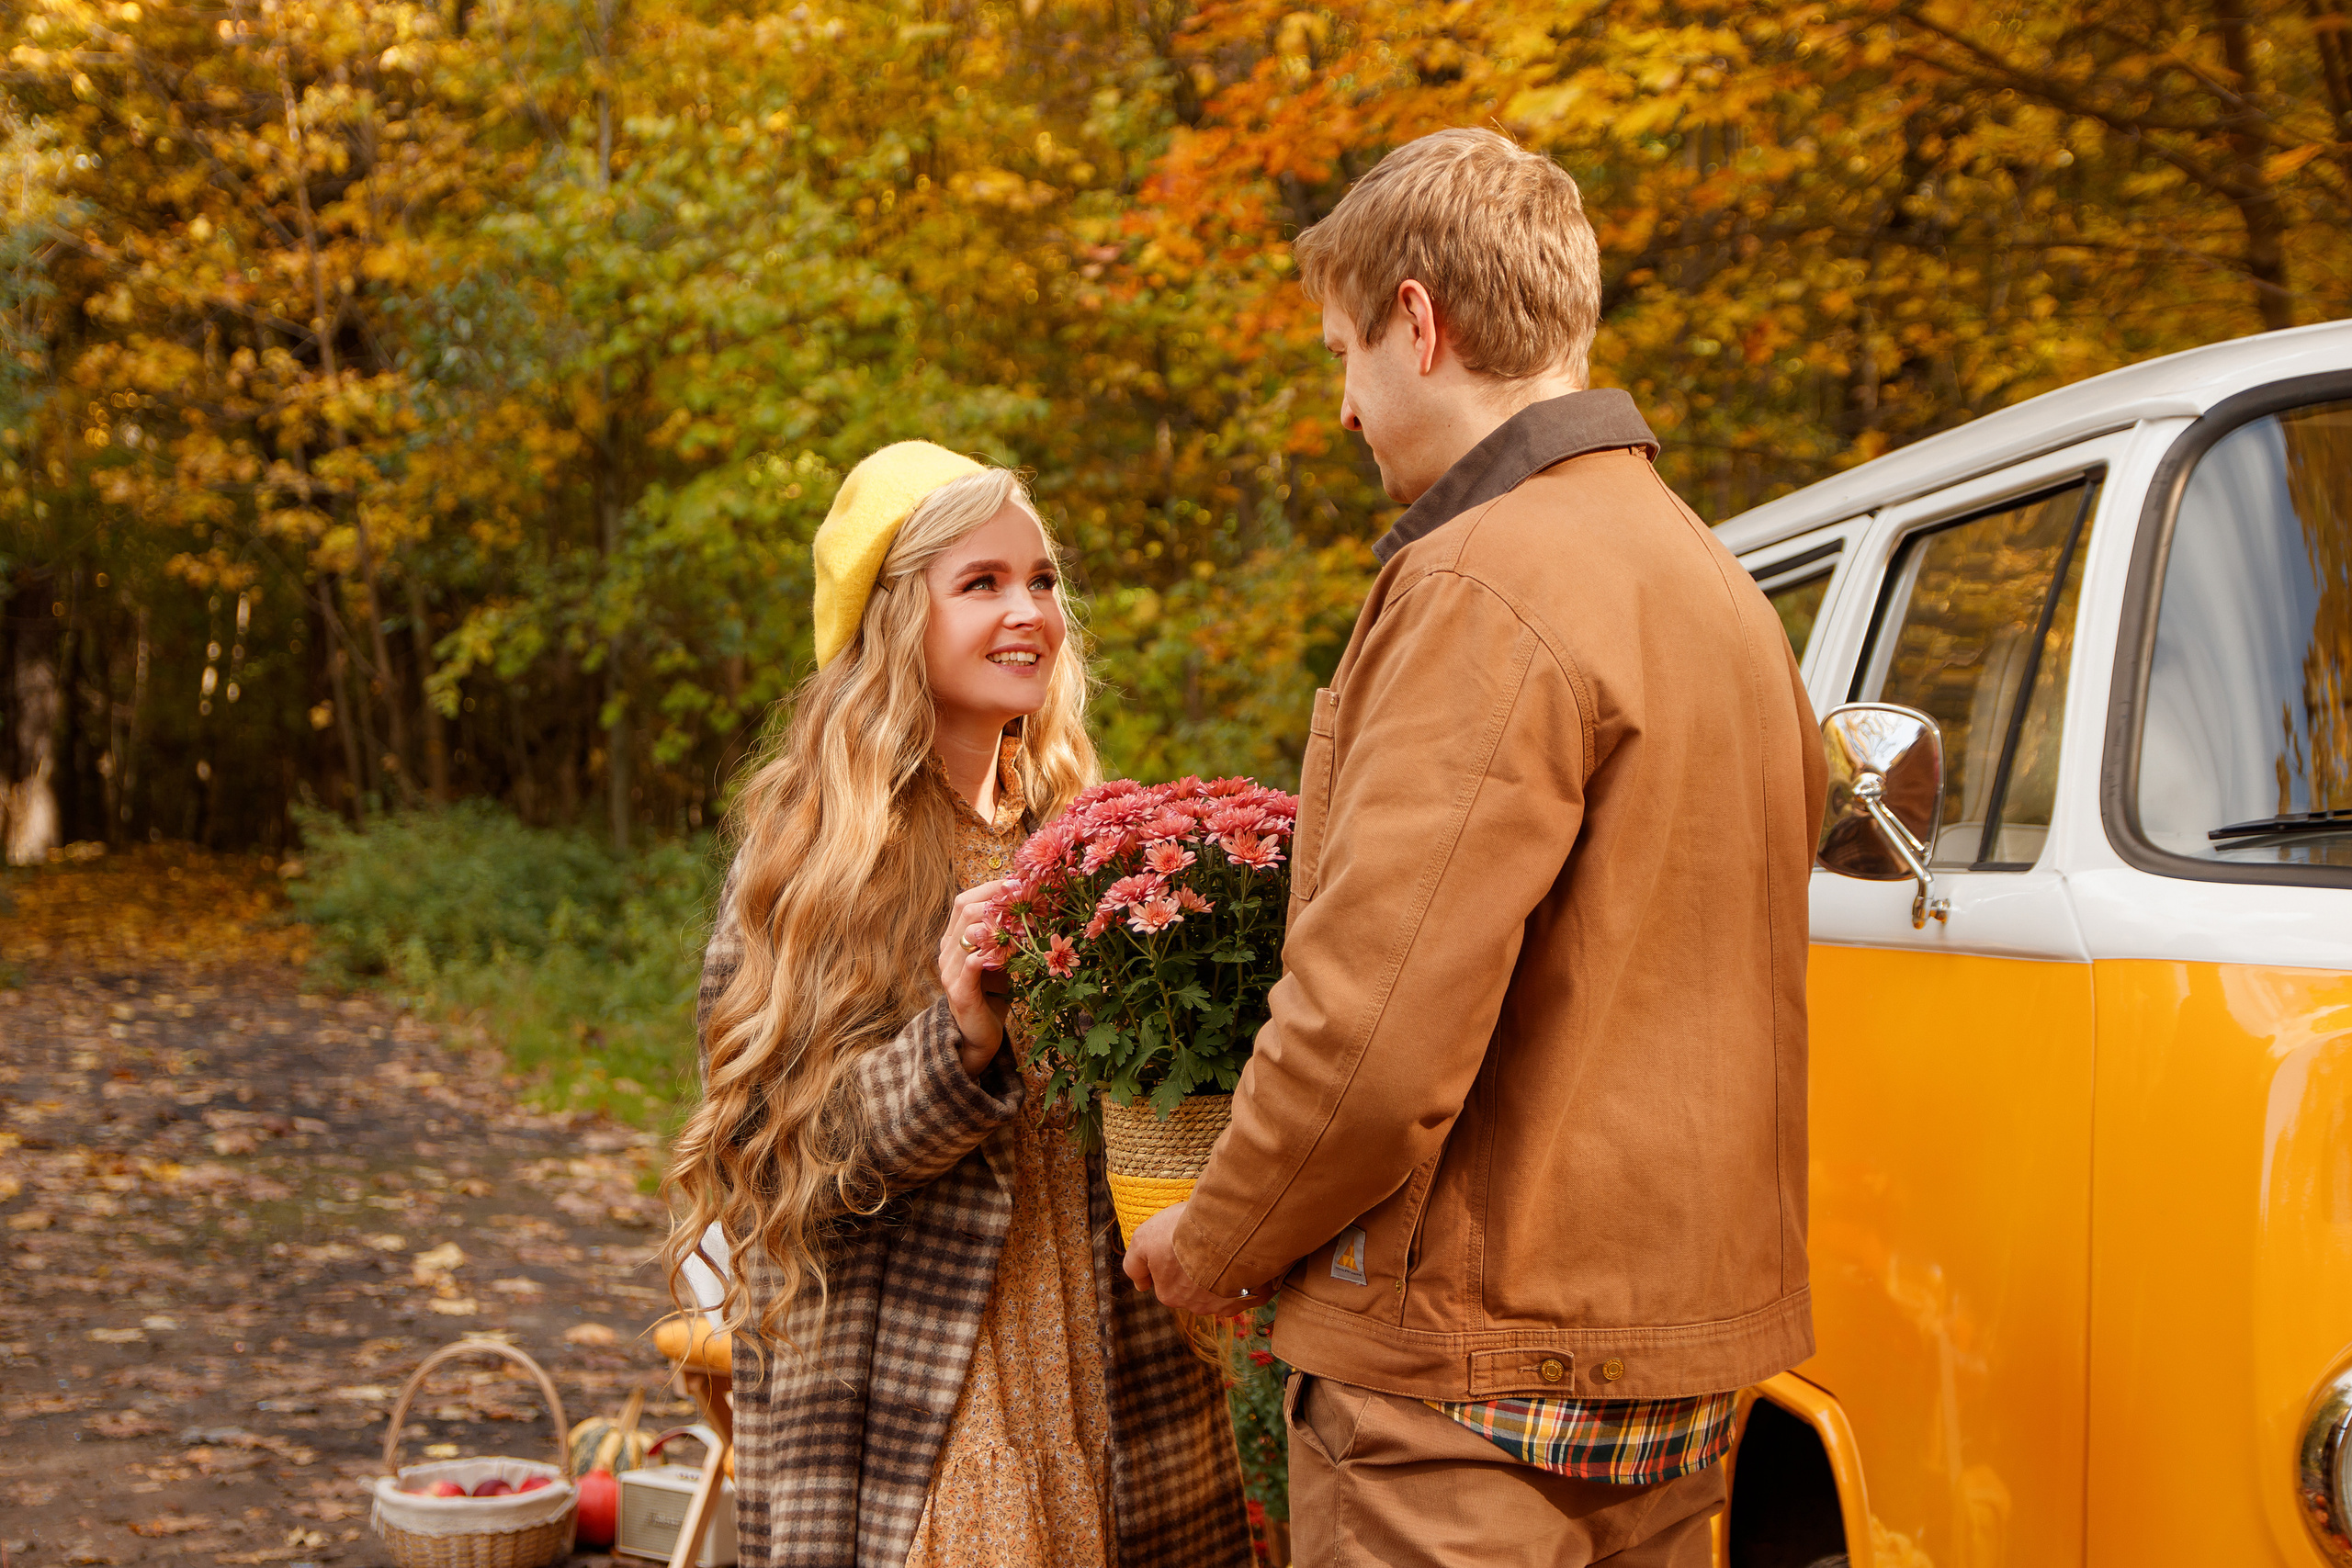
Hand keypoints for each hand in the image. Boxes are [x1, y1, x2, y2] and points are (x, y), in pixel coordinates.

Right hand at [936, 881, 1011, 1078]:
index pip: (964, 900)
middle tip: (1027, 897)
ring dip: (999, 923)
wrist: (978, 1035)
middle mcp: (947, 952)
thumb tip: (1031, 908)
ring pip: (968, 933)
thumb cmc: (991, 994)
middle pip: (965, 909)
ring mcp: (949, 972)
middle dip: (998, 899)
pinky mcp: (959, 993)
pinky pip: (972, 964)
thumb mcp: (999, 959)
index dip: (990, 888)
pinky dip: (990, 953)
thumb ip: (1005, 936)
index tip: (1019, 882)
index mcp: (953, 940)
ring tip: (1025, 919)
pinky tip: (1009, 950)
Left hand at [1122, 1201, 1257, 1316]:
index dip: (1173, 1259)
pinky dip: (1246, 1280)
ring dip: (1222, 1275)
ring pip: (1220, 1291)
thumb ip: (1135, 1264)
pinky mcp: (1250, 1298)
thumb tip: (1140, 1285)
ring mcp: (1224, 1304)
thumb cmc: (1182, 1233)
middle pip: (1194, 1288)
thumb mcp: (1143, 1239)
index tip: (1182, 1242)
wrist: (1224, 1229)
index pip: (1168, 1281)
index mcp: (1170, 1294)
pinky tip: (1244, 1261)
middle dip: (1197, 1271)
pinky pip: (1247, 1292)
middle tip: (1204, 1244)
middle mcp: (1196, 1305)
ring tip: (1225, 1248)